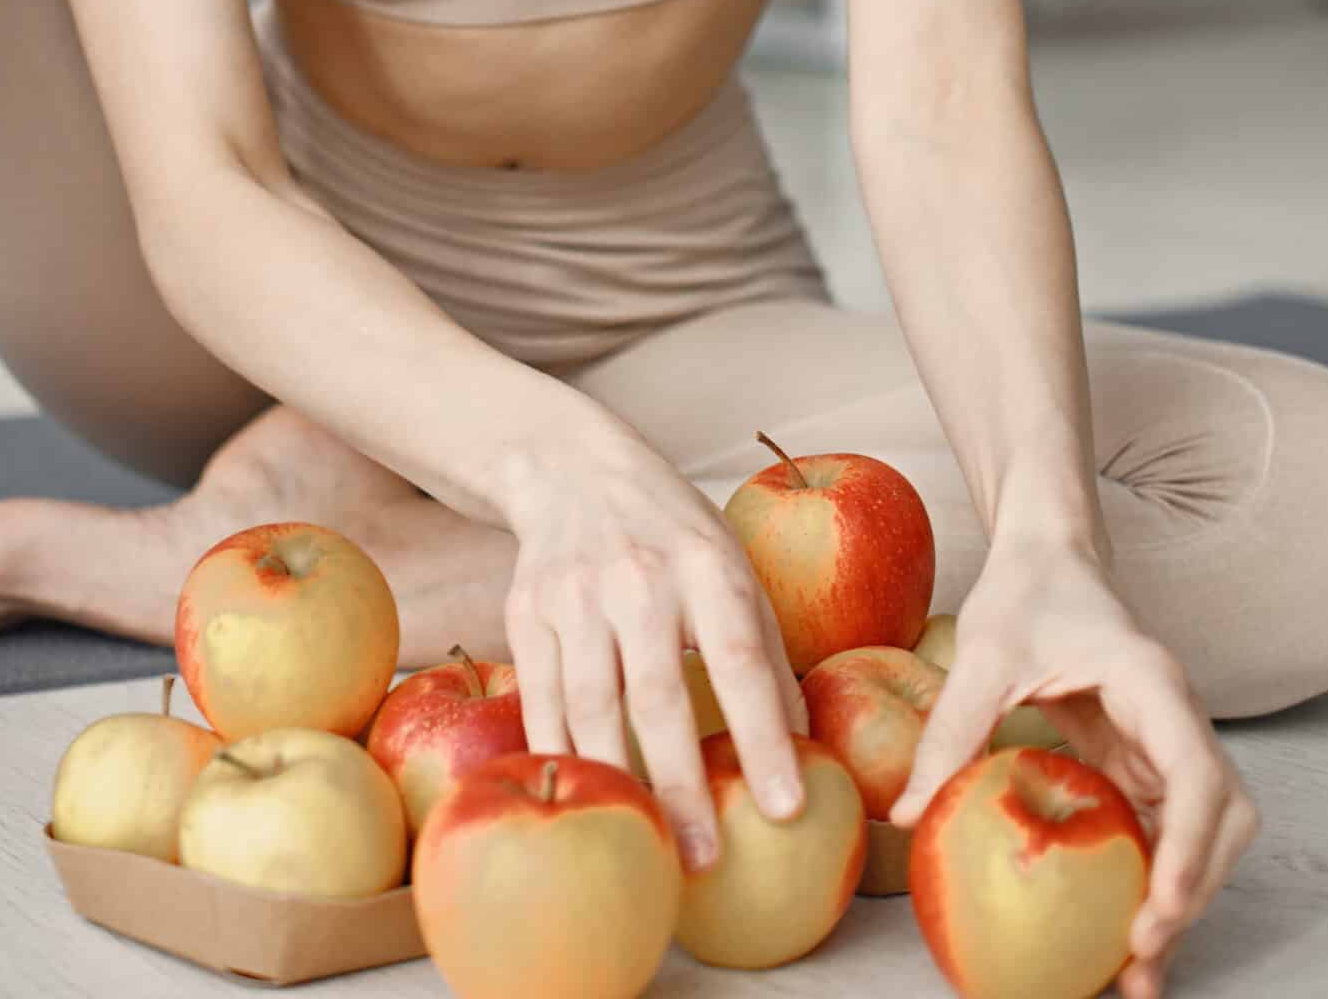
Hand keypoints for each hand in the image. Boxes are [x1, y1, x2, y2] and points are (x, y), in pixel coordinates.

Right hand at [499, 425, 809, 872]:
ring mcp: (574, 596)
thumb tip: (801, 741)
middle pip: (658, 698)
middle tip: (706, 858)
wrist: (572, 469)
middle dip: (683, 788)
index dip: (764, 737)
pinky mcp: (525, 614)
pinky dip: (560, 758)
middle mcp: (637, 578)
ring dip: (620, 785)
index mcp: (704, 564)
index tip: (785, 807)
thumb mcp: (732, 564)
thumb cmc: (670, 531)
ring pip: (591, 709)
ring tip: (648, 845)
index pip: (740, 660)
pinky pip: (541, 703)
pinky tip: (585, 800)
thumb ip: (763, 647)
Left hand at [885, 537, 1259, 998]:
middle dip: (1193, 890)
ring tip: (1136, 970)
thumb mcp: (983, 652)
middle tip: (1140, 958)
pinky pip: (1165, 828)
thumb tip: (907, 814)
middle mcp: (1175, 716)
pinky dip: (1154, 878)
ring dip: (1181, 896)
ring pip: (1204, 831)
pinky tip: (1119, 924)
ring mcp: (1166, 741)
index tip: (1159, 908)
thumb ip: (952, 728)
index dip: (1188, 847)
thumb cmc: (1024, 590)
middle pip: (1222, 817)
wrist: (1048, 552)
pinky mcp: (1144, 759)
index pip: (1197, 774)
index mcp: (1151, 682)